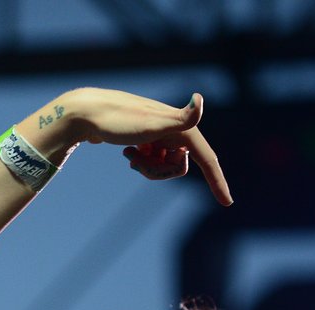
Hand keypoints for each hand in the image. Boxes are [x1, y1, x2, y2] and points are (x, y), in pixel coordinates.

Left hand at [36, 88, 231, 205]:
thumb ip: (180, 118)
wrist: (86, 114)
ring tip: (130, 156)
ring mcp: (160, 134)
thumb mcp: (150, 124)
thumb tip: (200, 100)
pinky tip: (127, 152)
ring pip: (164, 166)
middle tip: (137, 162)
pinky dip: (141, 161)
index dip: (218, 181)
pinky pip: (152, 161)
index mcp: (182, 128)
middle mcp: (175, 128)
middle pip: (180, 167)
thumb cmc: (118, 121)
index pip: (207, 159)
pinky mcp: (147, 138)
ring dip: (148, 167)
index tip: (227, 203)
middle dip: (160, 171)